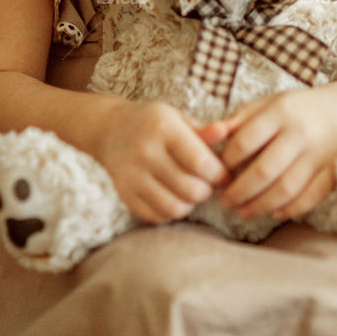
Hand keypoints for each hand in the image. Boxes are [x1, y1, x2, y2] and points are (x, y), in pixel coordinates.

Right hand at [90, 99, 230, 224]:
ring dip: (190, 204)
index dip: (219, 174)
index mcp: (163, 128)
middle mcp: (146, 152)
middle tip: (209, 183)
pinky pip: (157, 217)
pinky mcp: (124, 194)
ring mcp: (132, 176)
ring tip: (192, 190)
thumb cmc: (154, 123)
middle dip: (207, 190)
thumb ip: (203, 132)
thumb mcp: (178, 119)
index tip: (225, 174)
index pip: (200, 162)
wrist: (111, 129)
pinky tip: (174, 197)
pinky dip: (171, 212)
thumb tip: (226, 132)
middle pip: (190, 189)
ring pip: (175, 208)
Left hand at [197, 82, 336, 221]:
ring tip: (243, 212)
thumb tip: (210, 134)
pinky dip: (291, 209)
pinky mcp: (336, 170)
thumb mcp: (272, 102)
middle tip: (225, 202)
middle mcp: (300, 131)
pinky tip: (275, 213)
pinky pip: (311, 196)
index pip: (244, 141)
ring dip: (260, 205)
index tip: (217, 173)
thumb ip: (242, 118)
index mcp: (281, 110)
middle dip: (239, 192)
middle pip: (263, 171)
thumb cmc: (300, 108)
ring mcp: (320, 153)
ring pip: (285, 188)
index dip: (226, 162)